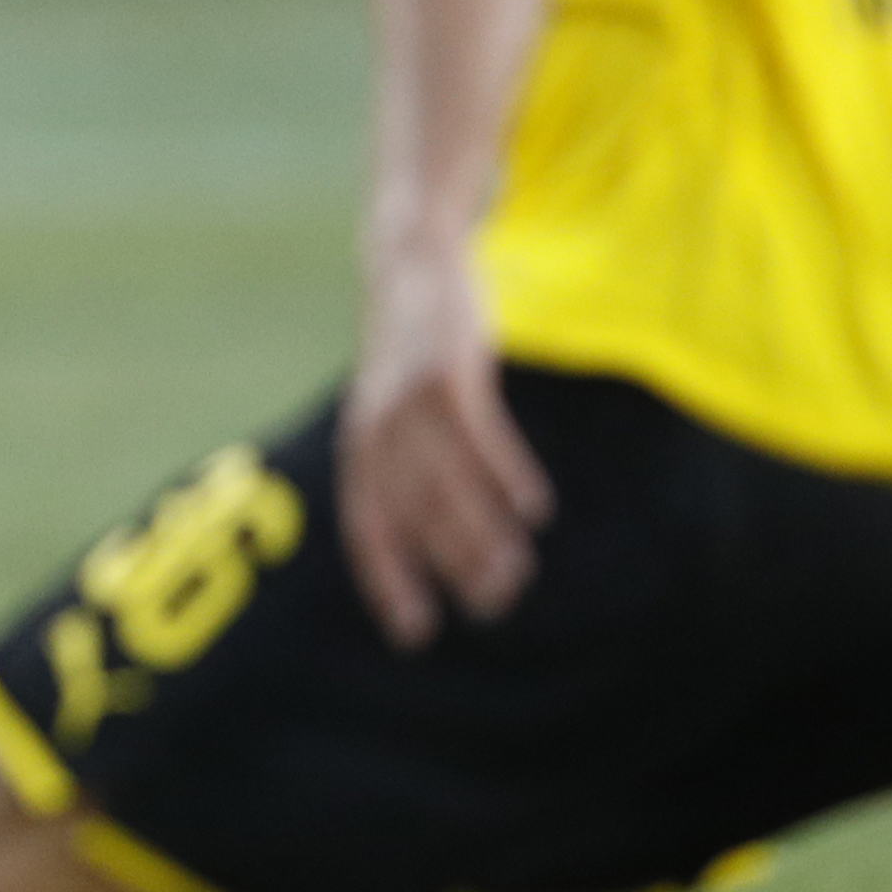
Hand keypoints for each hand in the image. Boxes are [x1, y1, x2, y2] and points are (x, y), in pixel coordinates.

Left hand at [335, 234, 550, 649]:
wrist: (407, 260)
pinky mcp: (448, 371)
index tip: (414, 631)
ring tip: (516, 575)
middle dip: (451, 568)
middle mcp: (375, 429)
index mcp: (357, 446)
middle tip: (491, 607)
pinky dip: (505, 475)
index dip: (389, 579)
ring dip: (483, 534)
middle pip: (414, 515)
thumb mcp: (386, 408)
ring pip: (447, 483)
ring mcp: (409, 399)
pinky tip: (534, 509)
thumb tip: (431, 534)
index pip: (367, 527)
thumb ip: (398, 464)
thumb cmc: (406, 352)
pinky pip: (478, 435)